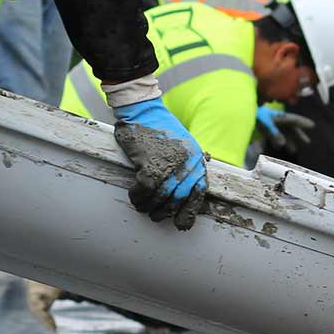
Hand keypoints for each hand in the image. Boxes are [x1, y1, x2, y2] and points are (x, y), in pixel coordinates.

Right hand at [112, 97, 207, 229]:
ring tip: (143, 207)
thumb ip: (185, 167)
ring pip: (161, 196)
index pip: (199, 192)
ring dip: (149, 206)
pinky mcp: (150, 161)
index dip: (190, 211)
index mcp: (197, 160)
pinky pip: (146, 189)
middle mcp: (188, 162)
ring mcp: (170, 162)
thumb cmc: (159, 130)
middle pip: (179, 198)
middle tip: (156, 216)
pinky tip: (135, 196)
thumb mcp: (182, 147)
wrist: (143, 109)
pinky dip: (139, 196)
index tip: (182, 224)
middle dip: (167, 212)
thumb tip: (181, 195)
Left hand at [256, 106, 315, 153]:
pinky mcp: (261, 129)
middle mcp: (275, 120)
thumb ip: (274, 133)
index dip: (303, 122)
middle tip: (307, 142)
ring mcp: (269, 124)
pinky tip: (278, 148)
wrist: (238, 114)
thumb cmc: (253, 116)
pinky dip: (275, 142)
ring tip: (293, 150)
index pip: (293, 119)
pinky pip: (272, 136)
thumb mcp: (264, 123)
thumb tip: (282, 144)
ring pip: (282, 133)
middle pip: (289, 127)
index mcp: (278, 116)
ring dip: (288, 141)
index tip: (312, 125)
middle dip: (298, 135)